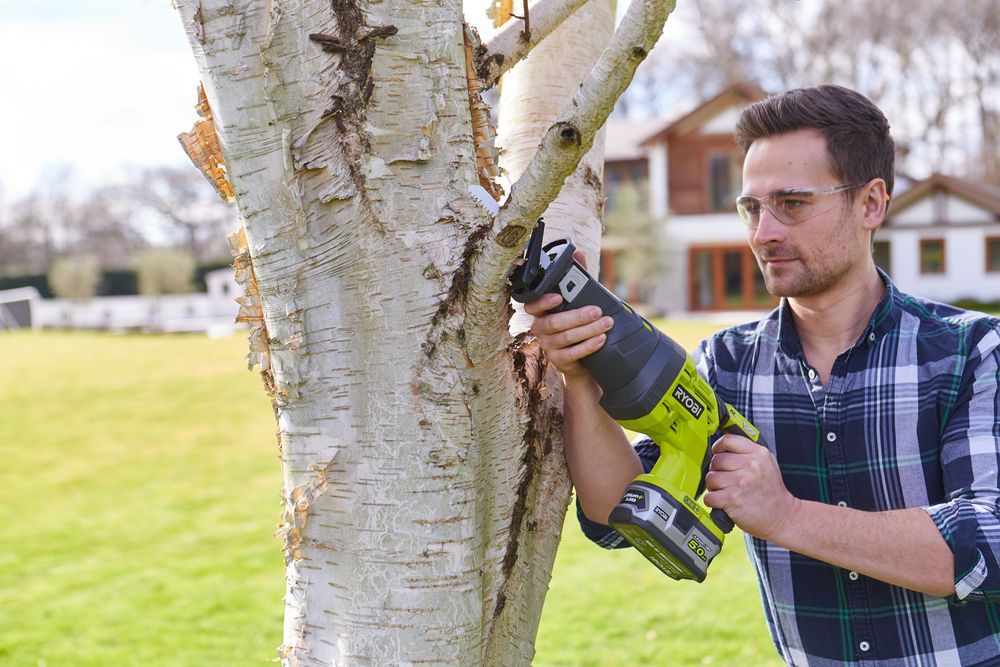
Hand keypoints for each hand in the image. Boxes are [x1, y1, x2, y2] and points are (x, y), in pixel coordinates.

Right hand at [524, 251, 612, 378]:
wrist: (585, 357)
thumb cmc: (579, 323)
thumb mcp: (579, 300)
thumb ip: (578, 279)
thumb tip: (577, 253)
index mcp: (542, 311)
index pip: (531, 305)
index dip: (542, 301)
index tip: (559, 297)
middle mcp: (541, 328)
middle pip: (553, 322)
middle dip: (577, 316)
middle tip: (598, 310)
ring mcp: (549, 346)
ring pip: (565, 337)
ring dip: (588, 329)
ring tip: (607, 323)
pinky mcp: (559, 361)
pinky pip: (572, 354)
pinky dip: (588, 345)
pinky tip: (601, 339)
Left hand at [703, 433, 798, 540]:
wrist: (782, 516)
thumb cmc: (771, 492)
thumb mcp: (767, 464)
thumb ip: (748, 453)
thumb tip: (723, 447)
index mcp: (759, 454)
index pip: (728, 440)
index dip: (718, 447)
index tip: (717, 453)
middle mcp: (751, 466)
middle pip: (716, 460)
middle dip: (716, 470)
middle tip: (724, 479)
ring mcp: (741, 483)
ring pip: (711, 477)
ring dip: (713, 486)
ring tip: (724, 491)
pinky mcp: (732, 500)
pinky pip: (709, 496)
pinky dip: (711, 501)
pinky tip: (722, 502)